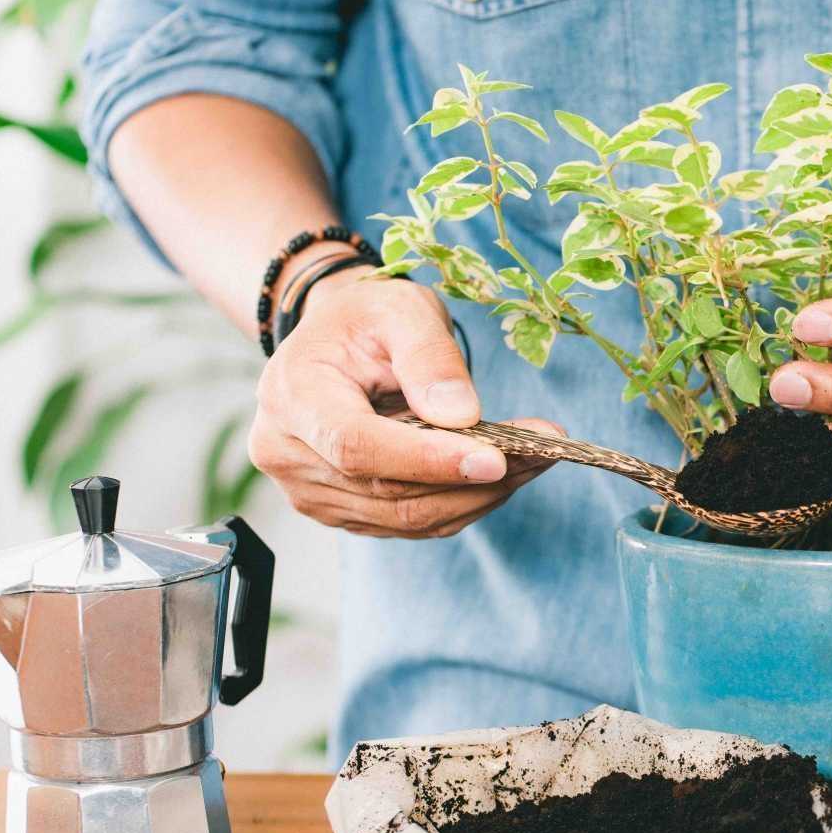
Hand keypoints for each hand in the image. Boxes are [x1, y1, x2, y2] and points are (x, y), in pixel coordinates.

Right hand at [248, 265, 558, 536]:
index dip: (428, 460)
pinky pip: (410, 522)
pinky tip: (503, 473)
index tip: (496, 458)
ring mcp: (311, 491)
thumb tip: (462, 417)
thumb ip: (430, 358)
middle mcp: (288, 455)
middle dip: (473, 478)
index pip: (358, 447)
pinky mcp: (343, 511)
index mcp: (294, 397)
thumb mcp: (401, 310)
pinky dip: (463, 502)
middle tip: (543, 450)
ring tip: (535, 459)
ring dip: (479, 495)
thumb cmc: (367, 318)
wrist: (337, 340)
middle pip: (388, 493)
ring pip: (407, 517)